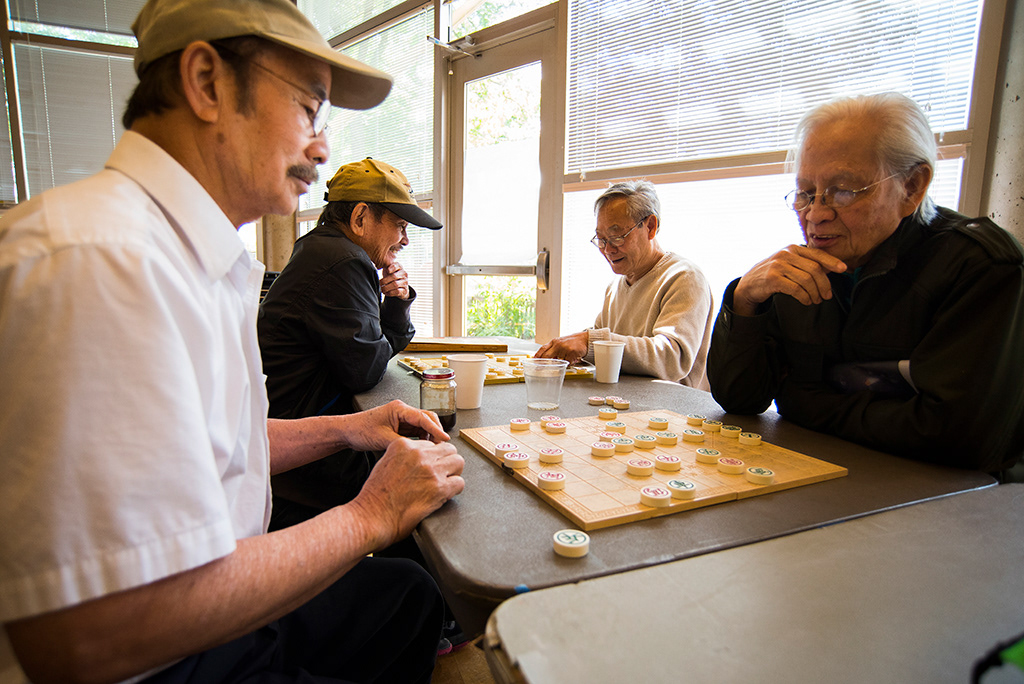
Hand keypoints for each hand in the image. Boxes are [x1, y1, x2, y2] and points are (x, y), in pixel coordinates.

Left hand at [342, 400, 450, 451]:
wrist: (348, 432)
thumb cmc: (360, 430)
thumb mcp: (382, 439)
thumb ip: (401, 444)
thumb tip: (417, 450)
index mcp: (399, 409)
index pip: (423, 418)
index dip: (436, 429)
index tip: (445, 439)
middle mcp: (402, 411)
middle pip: (427, 418)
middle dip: (436, 431)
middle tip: (441, 446)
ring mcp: (401, 418)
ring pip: (423, 425)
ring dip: (429, 436)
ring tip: (433, 449)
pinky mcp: (400, 426)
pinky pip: (416, 431)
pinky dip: (422, 439)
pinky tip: (422, 448)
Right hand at [353, 436, 464, 543]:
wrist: (372, 516)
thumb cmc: (375, 496)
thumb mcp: (385, 463)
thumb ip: (403, 457)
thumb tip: (417, 460)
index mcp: (404, 446)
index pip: (430, 444)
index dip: (431, 457)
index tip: (429, 467)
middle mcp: (419, 454)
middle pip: (447, 449)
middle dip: (446, 461)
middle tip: (441, 474)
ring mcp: (431, 470)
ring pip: (458, 462)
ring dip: (453, 473)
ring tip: (445, 483)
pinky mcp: (439, 488)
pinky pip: (459, 482)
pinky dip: (454, 490)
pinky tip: (445, 495)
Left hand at [380, 262, 409, 299]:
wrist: (400, 287)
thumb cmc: (391, 277)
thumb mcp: (388, 270)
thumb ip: (385, 266)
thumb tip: (378, 265)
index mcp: (400, 267)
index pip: (397, 265)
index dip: (392, 268)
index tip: (387, 271)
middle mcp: (404, 274)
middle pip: (394, 276)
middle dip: (385, 280)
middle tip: (379, 283)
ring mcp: (405, 282)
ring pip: (395, 284)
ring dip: (386, 287)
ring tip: (382, 289)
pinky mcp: (405, 290)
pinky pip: (397, 292)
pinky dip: (389, 293)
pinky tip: (385, 292)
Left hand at [535, 331, 588, 363]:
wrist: (585, 339)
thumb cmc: (573, 341)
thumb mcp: (561, 342)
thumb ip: (553, 349)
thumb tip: (545, 359)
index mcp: (554, 341)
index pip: (543, 348)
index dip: (537, 355)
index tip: (533, 360)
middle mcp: (558, 344)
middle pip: (547, 356)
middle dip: (543, 363)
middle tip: (539, 369)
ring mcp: (565, 348)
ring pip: (558, 361)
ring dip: (562, 362)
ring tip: (568, 357)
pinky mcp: (571, 352)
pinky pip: (567, 363)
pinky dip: (570, 362)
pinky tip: (573, 358)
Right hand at [732, 245, 846, 315]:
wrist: (749, 284)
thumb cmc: (773, 274)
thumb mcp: (788, 264)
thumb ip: (805, 263)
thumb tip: (831, 268)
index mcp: (792, 249)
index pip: (817, 254)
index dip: (832, 262)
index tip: (844, 269)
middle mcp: (786, 254)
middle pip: (814, 269)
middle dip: (824, 284)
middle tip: (827, 296)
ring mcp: (778, 265)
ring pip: (806, 280)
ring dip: (815, 293)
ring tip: (816, 300)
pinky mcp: (773, 279)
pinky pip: (796, 289)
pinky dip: (805, 297)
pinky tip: (807, 301)